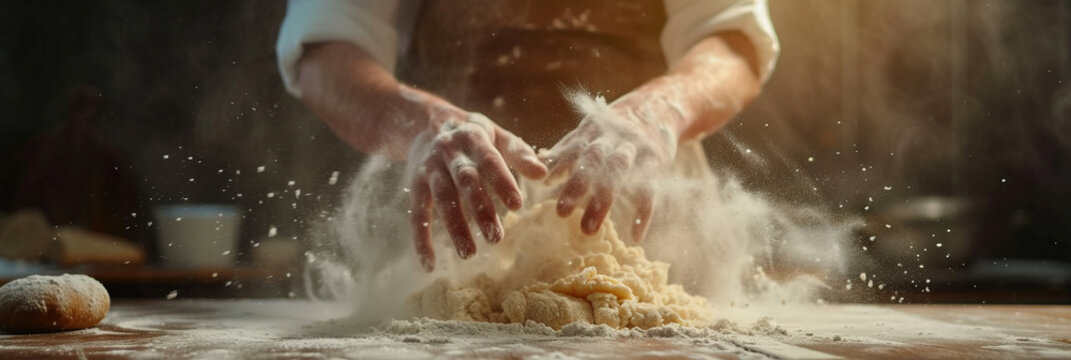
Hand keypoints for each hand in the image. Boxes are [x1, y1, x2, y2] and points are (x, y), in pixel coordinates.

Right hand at [406, 106, 546, 271]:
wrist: (425, 122)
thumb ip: (519, 153)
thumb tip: (543, 173)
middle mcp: (449, 153)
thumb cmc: (473, 135)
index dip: (502, 182)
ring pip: (441, 198)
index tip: (517, 206)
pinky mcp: (414, 186)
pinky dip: (421, 239)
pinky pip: (416, 214)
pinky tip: (430, 264)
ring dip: (454, 226)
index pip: (489, 161)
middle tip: (496, 237)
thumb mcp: (497, 136)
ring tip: (469, 253)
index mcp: (473, 138)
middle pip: (465, 181)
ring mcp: (429, 169)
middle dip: (480, 209)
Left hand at [541, 93, 680, 241]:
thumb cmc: (614, 128)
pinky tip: (635, 236)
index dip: (559, 165)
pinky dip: (643, 213)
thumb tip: (538, 163)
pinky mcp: (656, 162)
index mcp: (592, 130)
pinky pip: (650, 189)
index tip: (545, 185)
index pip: (573, 147)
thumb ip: (566, 149)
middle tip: (560, 213)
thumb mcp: (590, 132)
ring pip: (619, 172)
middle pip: (593, 158)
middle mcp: (613, 136)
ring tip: (587, 230)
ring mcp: (636, 148)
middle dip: (577, 185)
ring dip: (602, 201)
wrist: (658, 107)